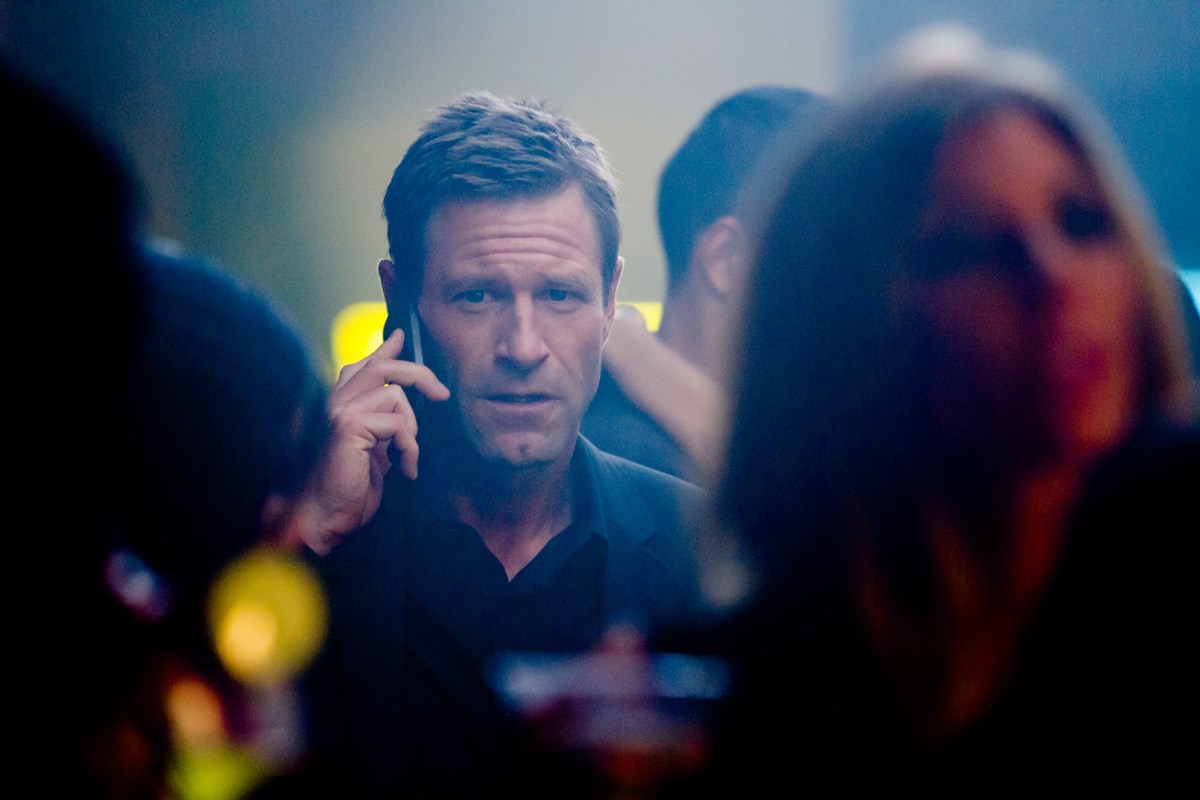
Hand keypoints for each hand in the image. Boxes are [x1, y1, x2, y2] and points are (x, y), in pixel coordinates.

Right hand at [296, 329, 449, 554]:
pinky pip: (397, 424)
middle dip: (420, 375)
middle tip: (442, 395)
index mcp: (343, 403)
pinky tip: (402, 470)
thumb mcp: (376, 447)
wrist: (328, 516)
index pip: (365, 363)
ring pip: (396, 396)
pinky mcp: (349, 427)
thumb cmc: (351, 486)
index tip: (403, 336)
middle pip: (385, 366)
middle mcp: (337, 401)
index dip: (387, 348)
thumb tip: (403, 395)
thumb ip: (386, 418)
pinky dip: (409, 449)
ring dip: (412, 432)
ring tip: (405, 458)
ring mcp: (341, 411)